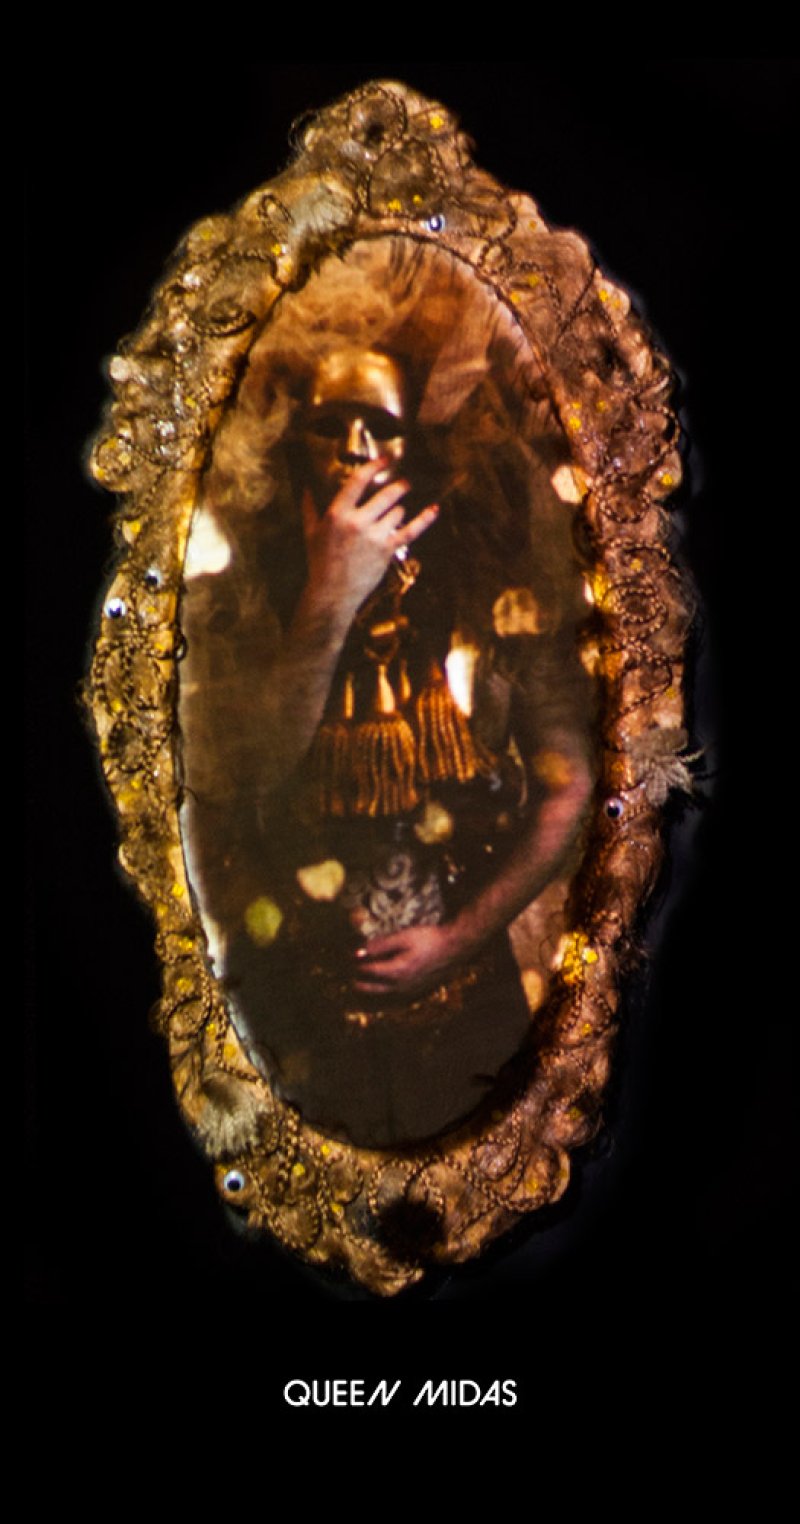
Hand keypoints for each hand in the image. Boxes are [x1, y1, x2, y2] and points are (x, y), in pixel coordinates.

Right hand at [302, 461, 437, 618]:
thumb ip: (309, 509)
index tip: (386, 459)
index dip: (374, 466)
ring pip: (397, 512)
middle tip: (404, 484)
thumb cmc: (320, 562)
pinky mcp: (387, 550)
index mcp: (338, 514)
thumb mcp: (311, 533)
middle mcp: (358, 522)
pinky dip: (424, 519)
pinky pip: (410, 531)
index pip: (358, 482)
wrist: (333, 592)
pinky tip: (434, 509)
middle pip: (386, 495)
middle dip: (398, 487)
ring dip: (399, 510)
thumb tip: (306, 488)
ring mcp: (374, 536)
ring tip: (395, 512)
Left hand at [352, 923, 461, 998]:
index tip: (349, 960)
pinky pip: (399, 994)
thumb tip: (360, 951)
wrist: (455, 947)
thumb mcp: (404, 937)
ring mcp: (412, 989)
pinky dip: (388, 992)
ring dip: (374, 990)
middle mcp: (403, 985)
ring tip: (365, 987)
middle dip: (362, 985)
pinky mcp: (420, 988)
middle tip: (352, 983)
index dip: (358, 966)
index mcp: (397, 971)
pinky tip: (388, 988)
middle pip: (376, 988)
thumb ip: (381, 945)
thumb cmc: (430, 939)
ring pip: (387, 993)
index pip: (371, 971)